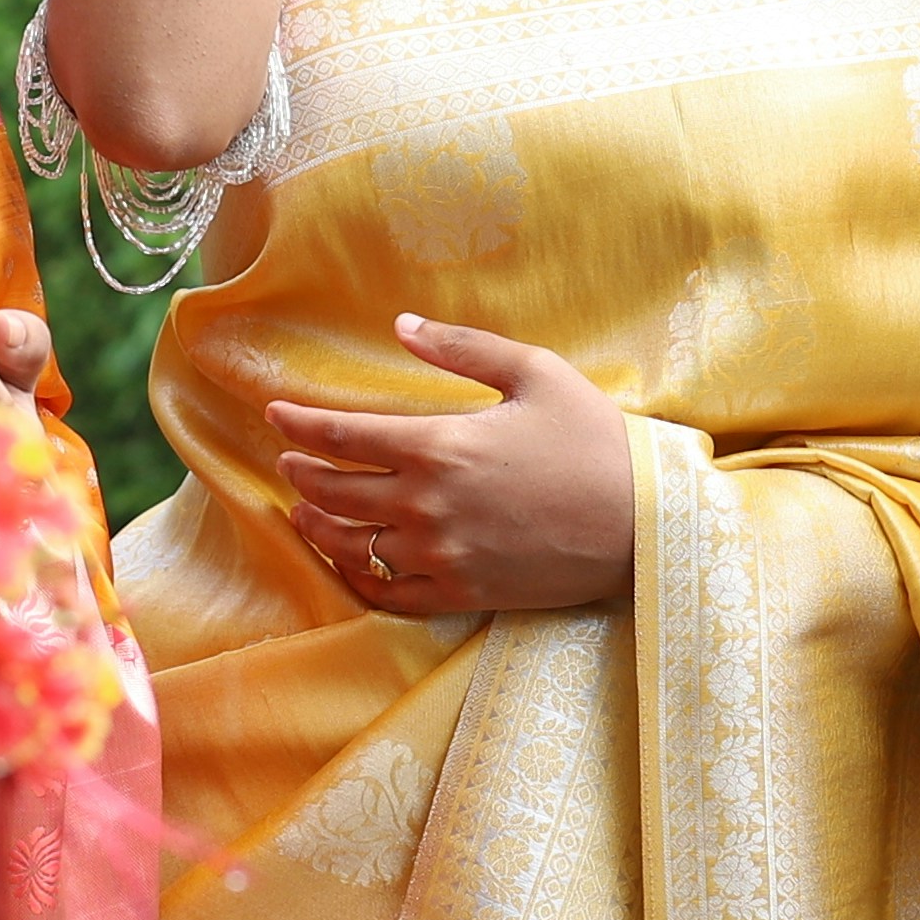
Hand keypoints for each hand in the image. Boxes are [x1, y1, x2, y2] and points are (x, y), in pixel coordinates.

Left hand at [264, 310, 633, 615]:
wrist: (644, 524)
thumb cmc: (594, 440)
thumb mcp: (535, 373)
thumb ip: (462, 348)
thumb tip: (402, 325)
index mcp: (438, 446)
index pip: (340, 437)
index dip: (299, 425)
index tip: (275, 415)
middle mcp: (426, 506)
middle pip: (333, 493)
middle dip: (300, 474)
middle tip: (288, 461)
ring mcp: (441, 556)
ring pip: (351, 547)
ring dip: (316, 526)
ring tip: (302, 510)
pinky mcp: (463, 593)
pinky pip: (390, 594)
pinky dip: (359, 578)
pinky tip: (351, 563)